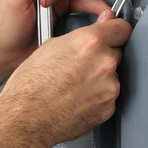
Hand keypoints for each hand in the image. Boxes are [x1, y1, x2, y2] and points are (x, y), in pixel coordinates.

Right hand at [0, 11, 131, 147]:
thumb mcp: (50, 47)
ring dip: (100, 78)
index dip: (115, 30)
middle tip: (82, 65)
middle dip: (103, 56)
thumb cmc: (30, 86)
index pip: (122, 28)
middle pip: (117, 53)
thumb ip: (79, 38)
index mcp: (90, 42)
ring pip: (112, 76)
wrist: (26, 119)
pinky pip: (108, 97)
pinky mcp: (108, 108)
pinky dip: (97, 97)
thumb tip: (93, 34)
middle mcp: (104, 63)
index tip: (114, 33)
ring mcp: (109, 87)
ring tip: (75, 85)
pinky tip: (78, 98)